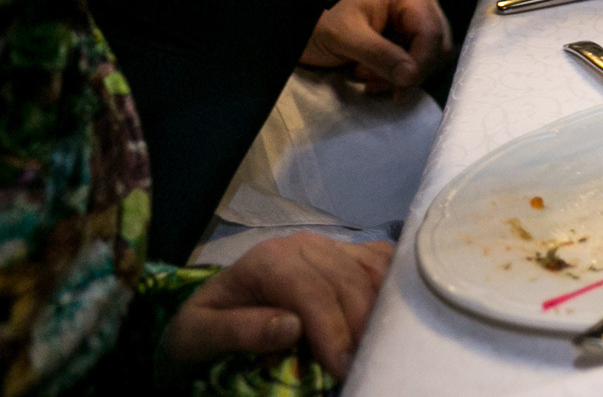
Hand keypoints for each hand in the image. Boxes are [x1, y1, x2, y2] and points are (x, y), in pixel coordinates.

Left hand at [161, 233, 394, 379]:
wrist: (206, 317)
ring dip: (382, 307)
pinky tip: (395, 313)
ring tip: (383, 347)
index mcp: (267, 261)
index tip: (344, 368)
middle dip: (361, 326)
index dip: (333, 330)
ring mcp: (326, 246)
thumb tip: (290, 326)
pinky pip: (380, 260)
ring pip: (370, 269)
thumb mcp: (197, 337)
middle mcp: (302, 245)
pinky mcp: (343, 253)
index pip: (313, 293)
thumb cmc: (202, 331)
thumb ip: (237, 331)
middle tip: (367, 366)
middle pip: (347, 281)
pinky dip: (393, 283)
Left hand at [299, 0, 448, 95]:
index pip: (431, 31)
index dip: (421, 62)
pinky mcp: (409, 32)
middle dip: (410, 70)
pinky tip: (372, 75)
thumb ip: (380, 54)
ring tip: (368, 79)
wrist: (302, 26)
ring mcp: (416, 15)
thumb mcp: (345, 37)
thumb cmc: (320, 23)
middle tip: (377, 85)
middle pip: (437, 43)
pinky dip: (398, 74)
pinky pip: (418, 59)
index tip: (401, 89)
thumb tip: (412, 76)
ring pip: (430, 55)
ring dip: (402, 75)